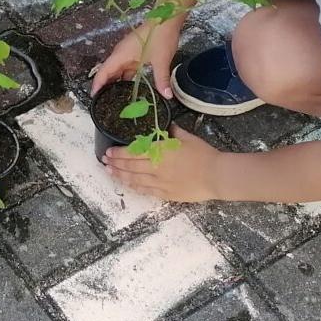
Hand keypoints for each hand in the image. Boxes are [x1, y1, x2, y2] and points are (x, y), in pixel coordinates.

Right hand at [90, 15, 182, 98]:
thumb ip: (161, 79)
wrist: (165, 19)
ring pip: (117, 70)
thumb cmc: (160, 36)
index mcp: (121, 54)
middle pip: (108, 72)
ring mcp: (127, 53)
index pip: (103, 71)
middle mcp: (121, 54)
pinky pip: (125, 67)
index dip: (97, 84)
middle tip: (103, 103)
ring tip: (114, 98)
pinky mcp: (134, 53)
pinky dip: (124, 77)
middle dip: (104, 86)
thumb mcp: (161, 60)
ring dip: (115, 82)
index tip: (94, 97)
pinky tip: (128, 87)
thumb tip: (166, 95)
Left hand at [105, 125, 224, 201]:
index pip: (133, 152)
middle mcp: (156, 168)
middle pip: (130, 166)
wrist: (216, 176)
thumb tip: (166, 126)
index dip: (119, 153)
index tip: (108, 152)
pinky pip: (145, 190)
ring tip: (110, 172)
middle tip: (104, 162)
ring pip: (134, 180)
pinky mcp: (166, 194)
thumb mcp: (187, 137)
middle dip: (115, 164)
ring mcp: (160, 183)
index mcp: (160, 152)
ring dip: (120, 176)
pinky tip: (127, 184)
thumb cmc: (203, 154)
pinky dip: (134, 187)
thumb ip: (173, 132)